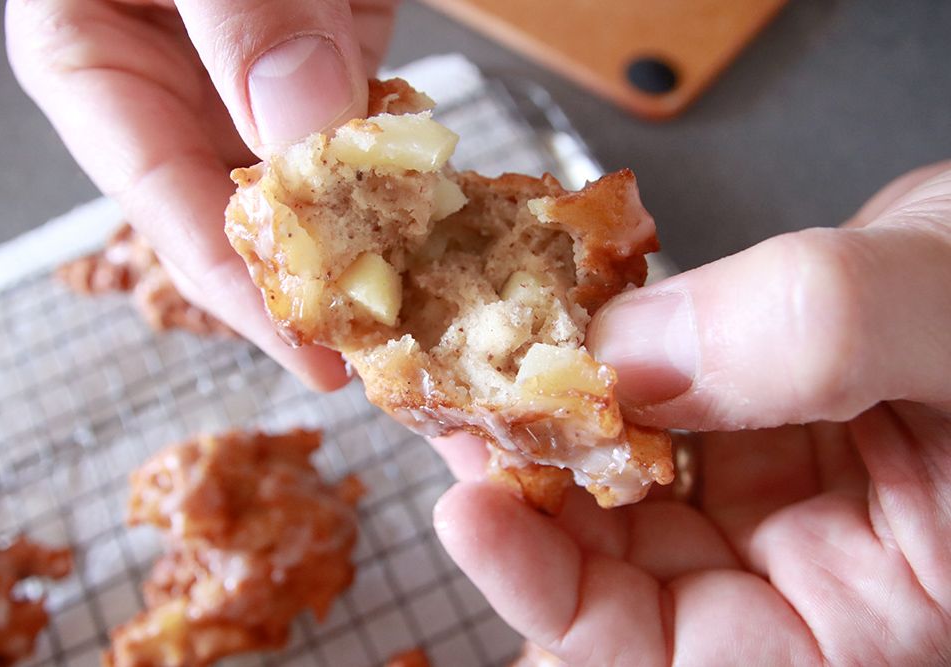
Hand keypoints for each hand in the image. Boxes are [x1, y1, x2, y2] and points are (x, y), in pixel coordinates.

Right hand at [6, 0, 398, 389]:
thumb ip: (239, 19)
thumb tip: (303, 125)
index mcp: (95, 57)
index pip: (159, 199)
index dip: (237, 289)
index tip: (311, 358)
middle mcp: (177, 81)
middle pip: (241, 208)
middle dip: (310, 283)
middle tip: (374, 355)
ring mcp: (260, 71)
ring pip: (316, 177)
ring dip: (371, 233)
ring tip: (421, 303)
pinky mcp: (329, 48)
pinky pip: (370, 123)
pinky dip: (405, 164)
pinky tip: (440, 213)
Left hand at [433, 162, 950, 664]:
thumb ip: (812, 334)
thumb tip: (627, 352)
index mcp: (875, 617)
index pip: (680, 659)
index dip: (561, 604)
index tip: (475, 518)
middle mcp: (808, 572)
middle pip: (625, 575)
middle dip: (527, 495)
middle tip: (457, 408)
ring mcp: (770, 495)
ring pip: (620, 488)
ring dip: (545, 426)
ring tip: (480, 362)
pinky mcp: (745, 423)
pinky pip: (647, 409)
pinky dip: (593, 370)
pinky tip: (554, 326)